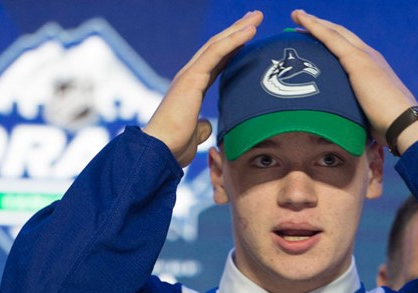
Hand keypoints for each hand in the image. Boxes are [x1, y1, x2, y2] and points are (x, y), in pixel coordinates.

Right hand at [143, 11, 263, 165]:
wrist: (160, 150)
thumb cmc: (174, 147)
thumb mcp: (194, 135)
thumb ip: (201, 126)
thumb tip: (207, 125)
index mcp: (192, 87)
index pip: (216, 61)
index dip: (233, 48)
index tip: (248, 37)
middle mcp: (190, 76)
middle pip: (217, 47)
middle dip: (237, 31)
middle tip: (255, 18)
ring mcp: (190, 74)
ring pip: (218, 43)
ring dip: (239, 28)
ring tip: (256, 17)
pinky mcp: (192, 77)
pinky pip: (216, 52)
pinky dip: (235, 39)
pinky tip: (250, 29)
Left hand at [291, 9, 417, 154]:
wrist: (403, 123)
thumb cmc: (388, 127)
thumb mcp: (368, 116)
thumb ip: (356, 113)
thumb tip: (347, 129)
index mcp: (373, 69)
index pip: (349, 49)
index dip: (332, 40)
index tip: (315, 38)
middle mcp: (370, 57)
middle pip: (341, 35)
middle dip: (321, 26)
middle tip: (300, 19)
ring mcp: (364, 56)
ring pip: (334, 32)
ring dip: (314, 22)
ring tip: (297, 16)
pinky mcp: (356, 60)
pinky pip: (330, 38)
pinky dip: (315, 27)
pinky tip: (302, 20)